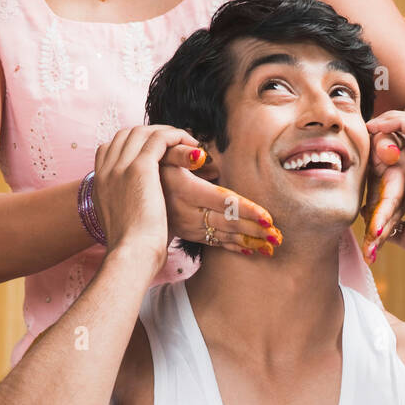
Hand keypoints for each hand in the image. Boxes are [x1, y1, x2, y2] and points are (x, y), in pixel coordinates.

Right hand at [93, 125, 197, 274]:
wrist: (131, 256)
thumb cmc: (133, 252)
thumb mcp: (124, 226)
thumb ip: (129, 210)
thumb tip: (143, 213)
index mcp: (99, 183)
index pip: (111, 147)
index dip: (134, 144)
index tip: (155, 152)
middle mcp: (106, 170)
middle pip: (127, 135)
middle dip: (153, 134)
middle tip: (176, 143)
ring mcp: (121, 167)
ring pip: (144, 133)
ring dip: (168, 133)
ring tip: (189, 143)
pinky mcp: (140, 168)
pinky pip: (159, 139)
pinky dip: (177, 137)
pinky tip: (193, 147)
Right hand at [159, 150, 281, 256]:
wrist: (126, 197)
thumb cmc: (150, 168)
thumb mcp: (161, 156)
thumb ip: (182, 153)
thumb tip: (205, 156)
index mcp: (185, 189)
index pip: (223, 201)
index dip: (247, 210)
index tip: (268, 218)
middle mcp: (187, 211)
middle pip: (227, 221)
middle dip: (254, 230)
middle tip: (278, 238)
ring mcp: (187, 225)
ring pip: (222, 234)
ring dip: (248, 241)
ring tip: (270, 247)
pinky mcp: (187, 233)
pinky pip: (213, 242)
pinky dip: (232, 246)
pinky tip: (249, 251)